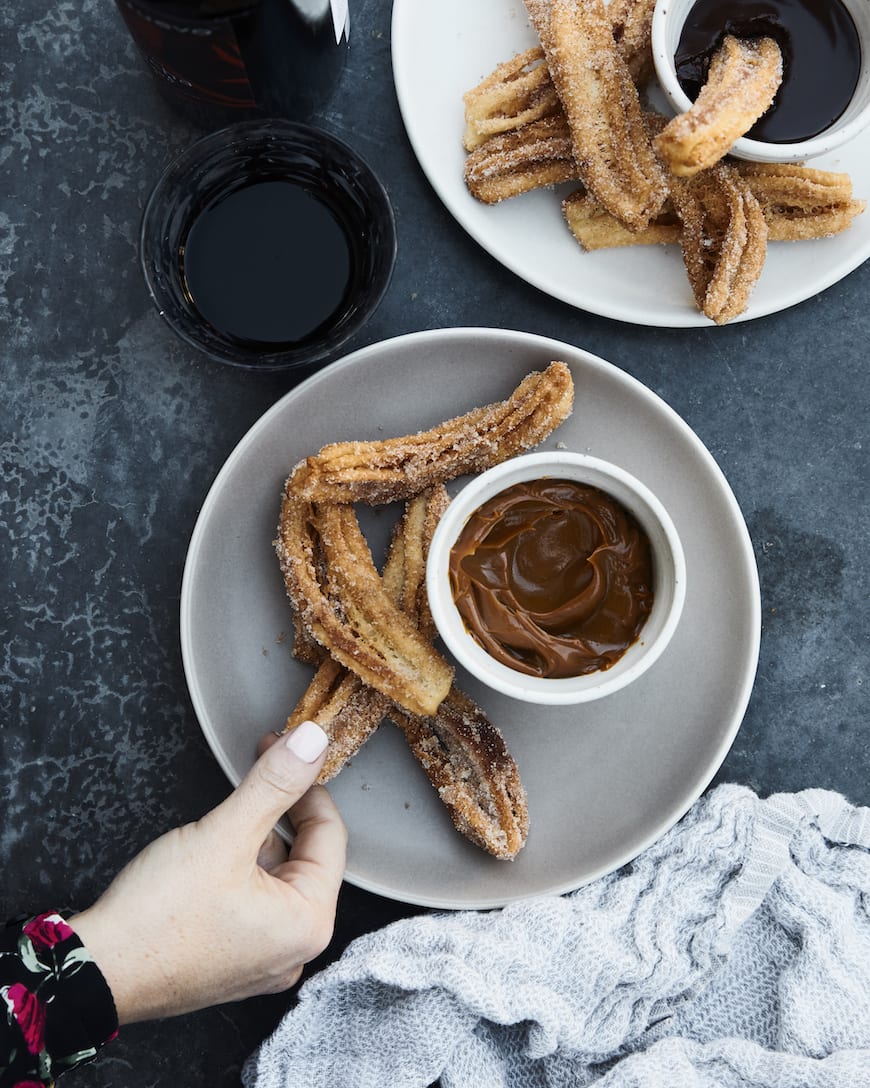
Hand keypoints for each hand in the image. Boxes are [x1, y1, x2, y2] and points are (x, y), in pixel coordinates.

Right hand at [70, 721, 345, 1023]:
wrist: (95, 972)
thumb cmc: (158, 917)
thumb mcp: (225, 834)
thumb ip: (274, 783)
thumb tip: (312, 743)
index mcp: (309, 924)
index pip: (331, 835)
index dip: (308, 785)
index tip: (287, 752)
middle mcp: (294, 951)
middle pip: (306, 857)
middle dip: (281, 812)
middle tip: (258, 773)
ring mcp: (262, 961)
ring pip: (276, 877)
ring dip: (257, 840)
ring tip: (223, 821)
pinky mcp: (232, 962)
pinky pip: (253, 902)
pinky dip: (241, 870)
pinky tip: (211, 856)